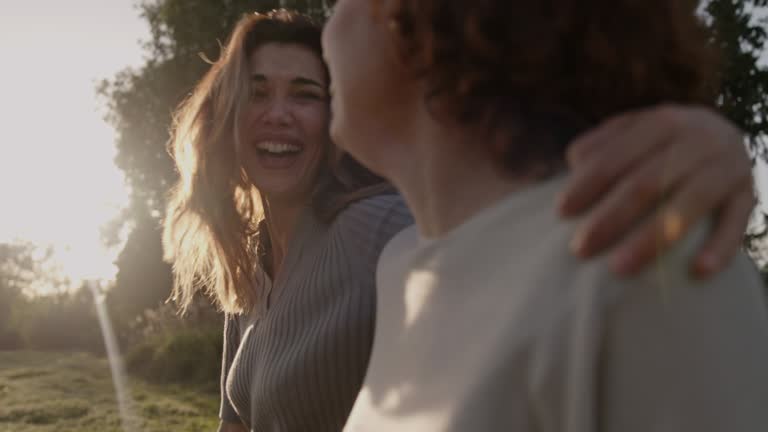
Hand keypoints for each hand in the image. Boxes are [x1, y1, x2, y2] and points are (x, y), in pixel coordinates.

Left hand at [559, 104, 754, 277]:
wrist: (725, 135)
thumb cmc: (661, 143)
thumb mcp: (634, 131)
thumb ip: (602, 144)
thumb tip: (574, 163)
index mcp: (662, 122)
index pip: (616, 156)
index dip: (586, 183)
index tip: (560, 211)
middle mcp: (697, 139)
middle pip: (647, 182)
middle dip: (610, 218)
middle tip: (579, 250)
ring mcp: (727, 166)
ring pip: (689, 204)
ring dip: (652, 239)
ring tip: (619, 269)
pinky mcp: (749, 193)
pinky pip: (736, 222)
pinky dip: (720, 247)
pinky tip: (698, 272)